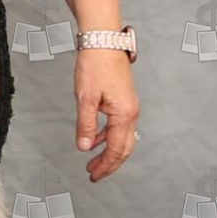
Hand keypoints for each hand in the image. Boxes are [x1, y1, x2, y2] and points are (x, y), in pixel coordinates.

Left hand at [76, 47, 138, 182]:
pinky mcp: (125, 100)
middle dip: (110, 164)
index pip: (116, 149)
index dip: (105, 166)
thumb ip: (86, 125)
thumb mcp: (85, 98)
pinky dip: (108, 137)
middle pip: (124, 148)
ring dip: (109, 152)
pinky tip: (95, 140)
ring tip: (93, 161)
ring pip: (123, 138)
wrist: (104, 41)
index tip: (93, 176)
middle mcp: (131, 113)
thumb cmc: (95, 66)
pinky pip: (119, 126)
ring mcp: (130, 107)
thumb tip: (85, 147)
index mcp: (124, 115)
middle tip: (94, 175)